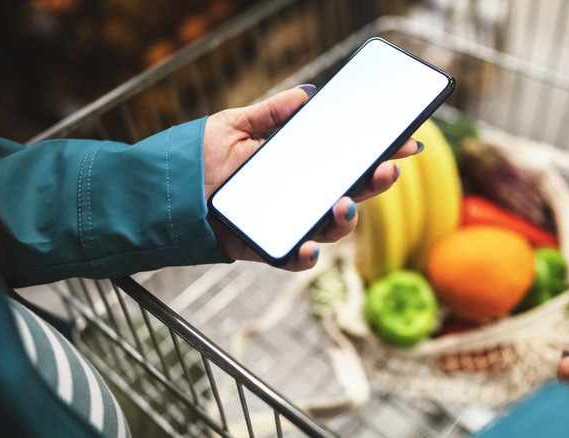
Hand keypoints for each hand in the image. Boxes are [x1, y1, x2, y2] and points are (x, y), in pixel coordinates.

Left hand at [202, 86, 418, 270]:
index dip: (378, 152)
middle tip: (387, 168)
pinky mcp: (269, 247)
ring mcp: (289, 222)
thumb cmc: (198, 159)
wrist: (163, 194)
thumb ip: (271, 112)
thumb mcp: (234, 125)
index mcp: (300, 166)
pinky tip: (308, 245)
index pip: (348, 159)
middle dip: (374, 182)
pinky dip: (306, 254)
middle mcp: (301, 195)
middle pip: (350, 193)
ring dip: (346, 218)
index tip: (406, 141)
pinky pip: (295, 257)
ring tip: (343, 203)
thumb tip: (309, 93)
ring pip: (331, 227)